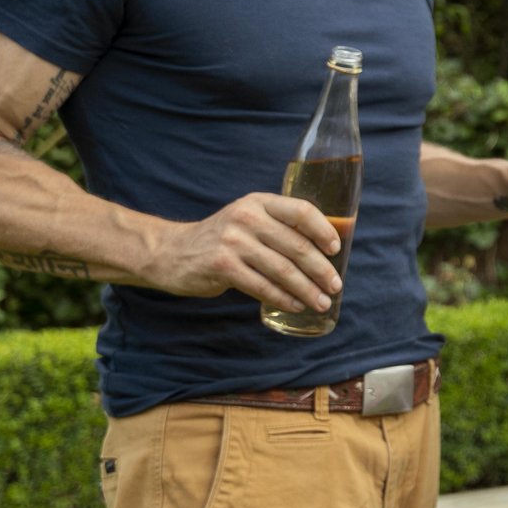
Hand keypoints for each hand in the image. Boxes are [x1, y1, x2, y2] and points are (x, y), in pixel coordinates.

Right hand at [156, 193, 346, 308]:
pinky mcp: (222, 266)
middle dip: (321, 269)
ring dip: (307, 290)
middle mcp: (247, 217)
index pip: (301, 211)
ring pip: (282, 269)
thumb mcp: (247, 219)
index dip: (323, 230)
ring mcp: (233, 242)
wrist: (171, 251)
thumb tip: (324, 250)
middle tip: (335, 286)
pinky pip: (262, 286)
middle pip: (296, 245)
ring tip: (321, 302)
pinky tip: (296, 305)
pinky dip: (283, 298)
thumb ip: (277, 226)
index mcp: (258, 202)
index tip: (336, 249)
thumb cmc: (222, 239)